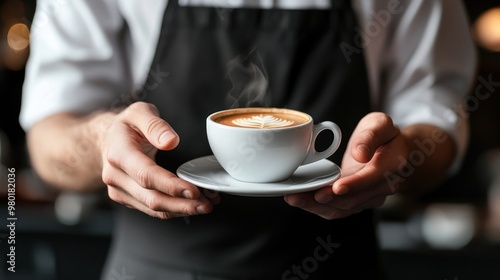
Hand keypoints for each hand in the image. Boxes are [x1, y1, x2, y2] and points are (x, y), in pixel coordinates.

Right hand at [101, 102, 219, 218]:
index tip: (194, 190)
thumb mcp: (139, 112)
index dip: (171, 186)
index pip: (146, 175)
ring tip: (204, 207)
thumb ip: (155, 125)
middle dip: (182, 204)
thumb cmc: (127, 125)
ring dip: (181, 210)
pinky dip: (173, 209)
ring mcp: (119, 190)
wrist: (108, 139)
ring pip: (153, 208)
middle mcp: (115, 176)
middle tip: (206, 205)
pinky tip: (191, 205)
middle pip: (151, 198)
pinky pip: (152, 209)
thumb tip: (170, 141)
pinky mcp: (127, 199)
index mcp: (118, 153)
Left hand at [284, 112, 406, 218]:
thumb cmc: (385, 135)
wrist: (395, 152)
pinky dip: (317, 207)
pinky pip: (337, 209)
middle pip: (352, 199)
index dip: (353, 184)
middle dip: (326, 199)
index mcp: (391, 166)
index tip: (336, 187)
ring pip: (342, 208)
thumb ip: (371, 136)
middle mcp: (382, 188)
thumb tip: (360, 153)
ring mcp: (369, 198)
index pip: (371, 178)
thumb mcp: (381, 124)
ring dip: (316, 206)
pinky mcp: (356, 202)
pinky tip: (299, 200)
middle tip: (301, 194)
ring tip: (293, 198)